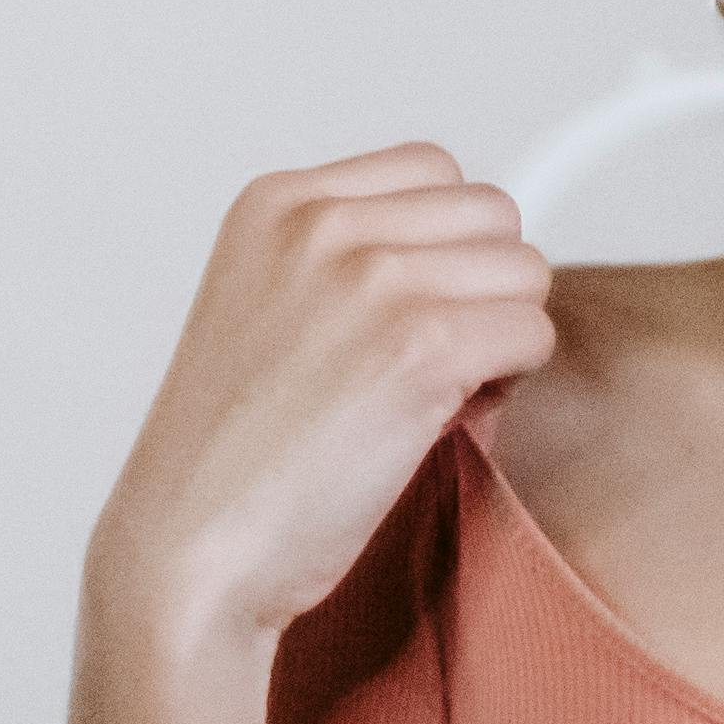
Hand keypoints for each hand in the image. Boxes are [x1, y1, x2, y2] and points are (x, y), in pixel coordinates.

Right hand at [92, 146, 554, 652]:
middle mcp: (322, 223)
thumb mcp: (268, 311)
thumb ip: (351, 261)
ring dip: (499, 338)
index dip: (442, 250)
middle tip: (424, 366)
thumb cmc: (231, 461)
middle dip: (479, 289)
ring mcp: (372, 279)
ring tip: (428, 396)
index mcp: (276, 203)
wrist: (190, 553)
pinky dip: (507, 388)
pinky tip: (439, 424)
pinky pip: (533, 337)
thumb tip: (485, 256)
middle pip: (491, 214)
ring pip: (524, 273)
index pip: (433, 170)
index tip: (401, 317)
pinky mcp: (423, 344)